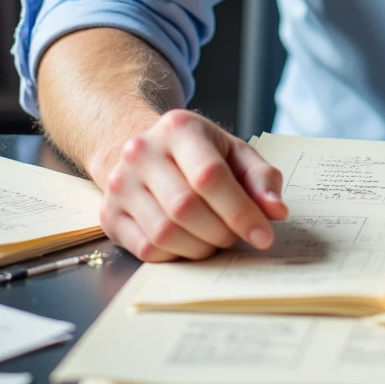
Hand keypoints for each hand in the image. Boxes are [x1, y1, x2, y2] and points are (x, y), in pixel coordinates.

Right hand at [99, 109, 288, 262]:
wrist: (148, 152)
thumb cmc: (200, 155)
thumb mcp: (235, 153)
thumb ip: (261, 178)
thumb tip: (276, 211)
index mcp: (179, 128)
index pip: (210, 176)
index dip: (240, 211)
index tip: (264, 236)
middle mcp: (141, 151)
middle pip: (186, 208)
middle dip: (220, 232)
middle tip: (235, 236)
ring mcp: (119, 183)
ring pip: (164, 233)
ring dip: (200, 247)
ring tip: (214, 238)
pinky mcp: (109, 214)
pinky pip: (146, 249)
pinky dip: (176, 255)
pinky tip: (189, 243)